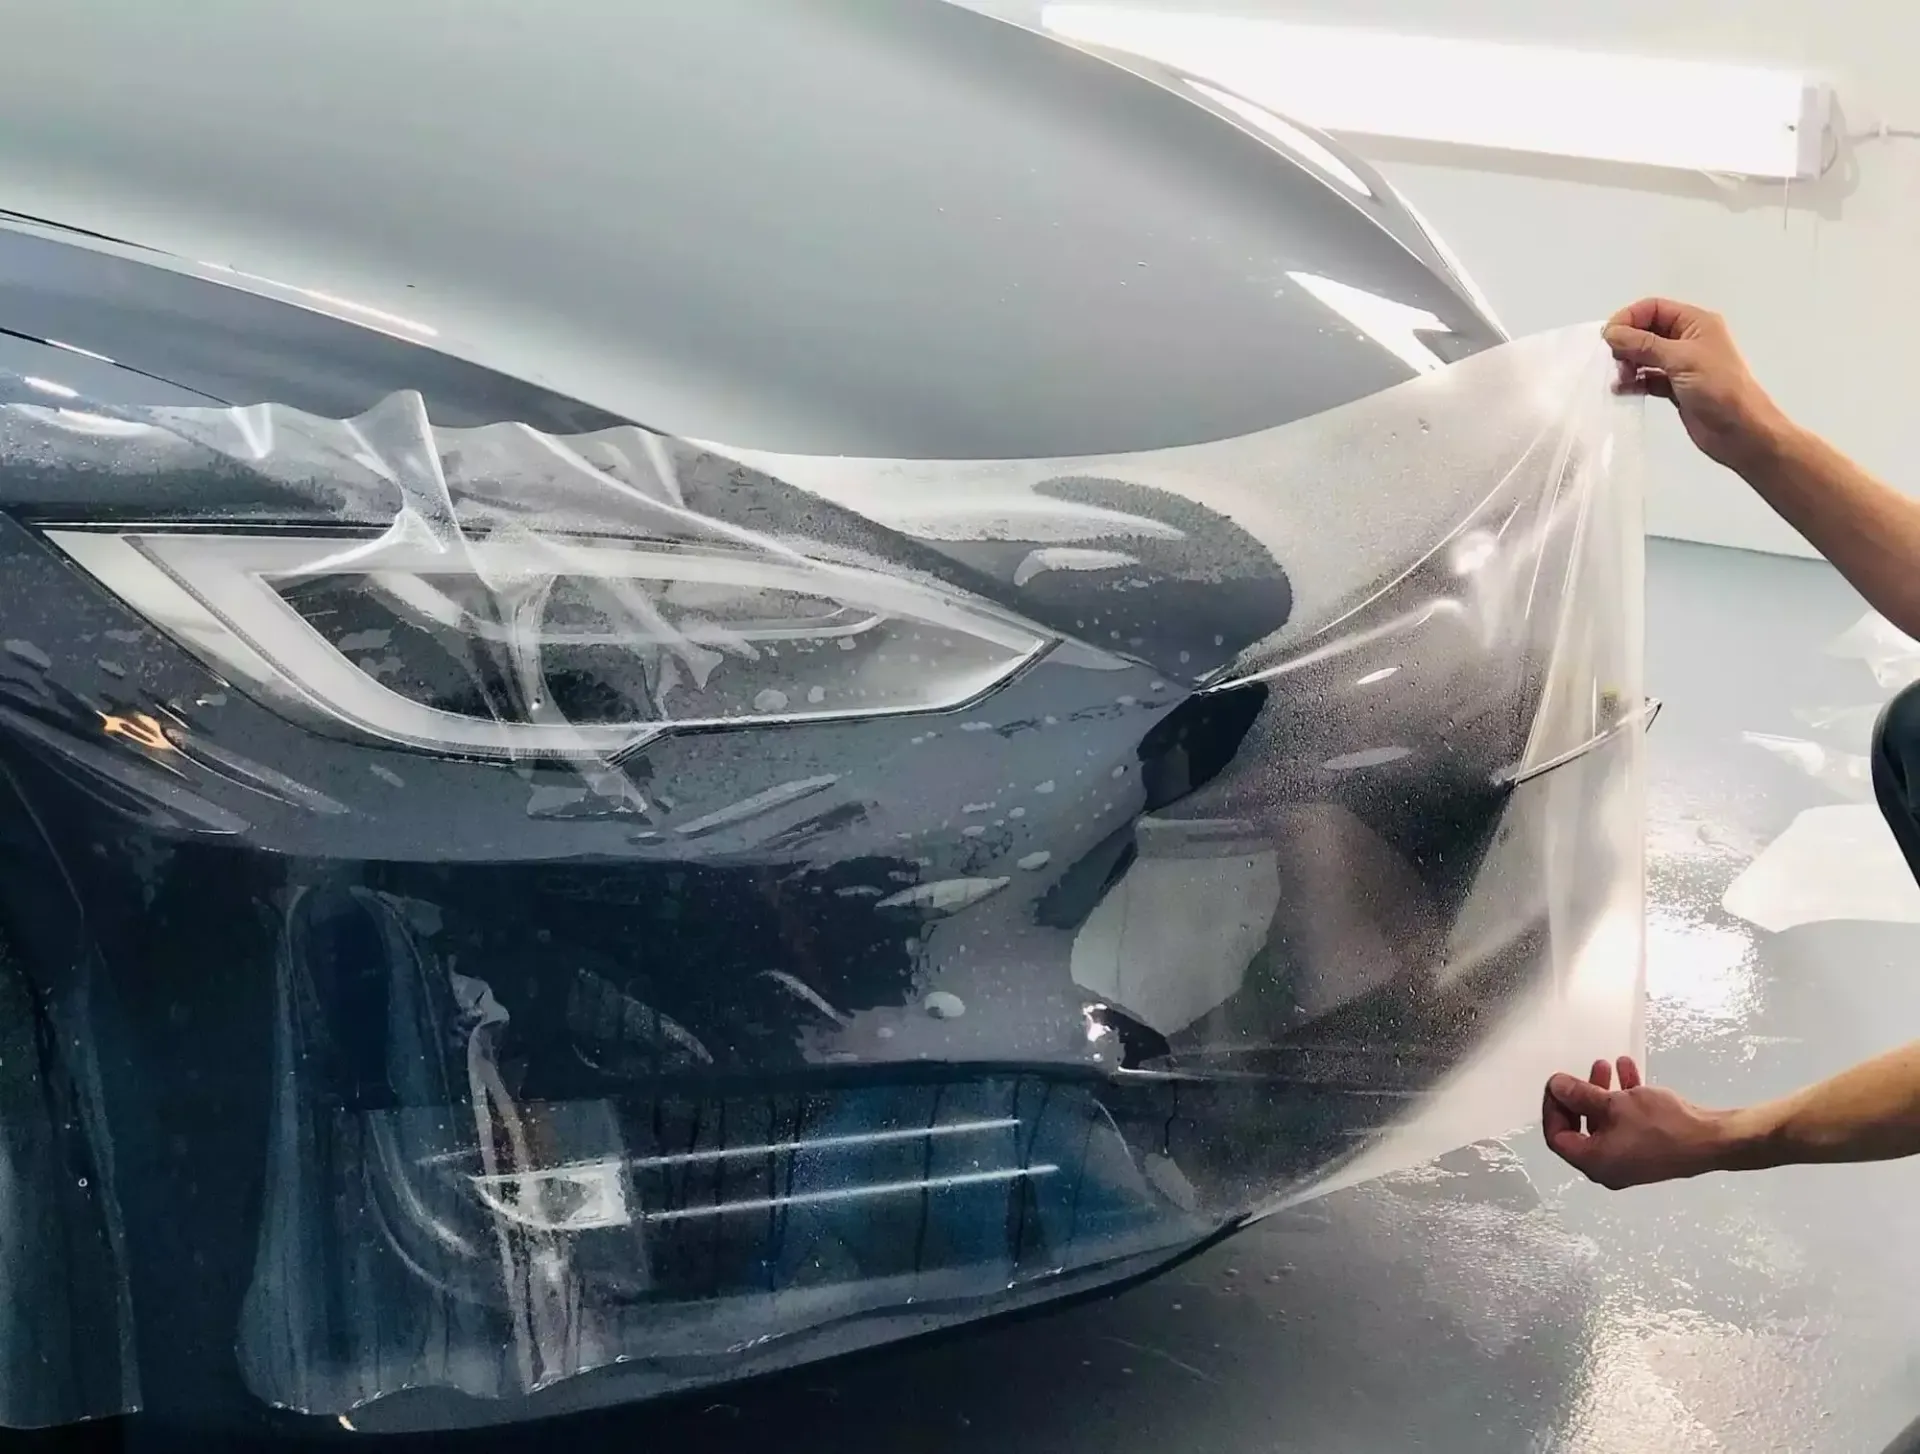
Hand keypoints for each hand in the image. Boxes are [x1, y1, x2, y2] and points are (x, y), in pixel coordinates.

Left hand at [1542, 1056, 1732, 1189]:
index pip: (1557, 1137)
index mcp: (1593, 1162)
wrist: (1713, 1140)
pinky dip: (1625, 1097)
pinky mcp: (1649, 1148)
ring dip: (1603, 1091)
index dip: (1552, 1107)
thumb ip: (1580, 1094)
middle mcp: (1608, 1166)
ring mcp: (1630, 1159)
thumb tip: (1556, 1086)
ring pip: (1605, 1121)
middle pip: (1580, 1126)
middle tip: (1584, 1071)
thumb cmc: (1659, 1125)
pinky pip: (1627, 1122)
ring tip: (1606, 1063)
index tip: (1557, 1083)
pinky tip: (1629, 1068)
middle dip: (1580, 1094)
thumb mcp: (1614, 1104)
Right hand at [1604, 299, 1792, 475]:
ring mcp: (1681, 364)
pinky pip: (1648, 378)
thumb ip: (1644, 344)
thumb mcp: (1680, 359)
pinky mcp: (1676, 387)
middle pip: (1647, 330)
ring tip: (1619, 378)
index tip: (1608, 338)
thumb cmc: (1718, 388)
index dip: (1629, 318)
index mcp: (1695, 323)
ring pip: (1645, 355)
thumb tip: (1611, 332)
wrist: (1741, 431)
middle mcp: (1687, 339)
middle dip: (1627, 342)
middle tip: (1614, 360)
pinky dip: (1634, 382)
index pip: (1654, 308)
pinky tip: (1622, 390)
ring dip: (1628, 363)